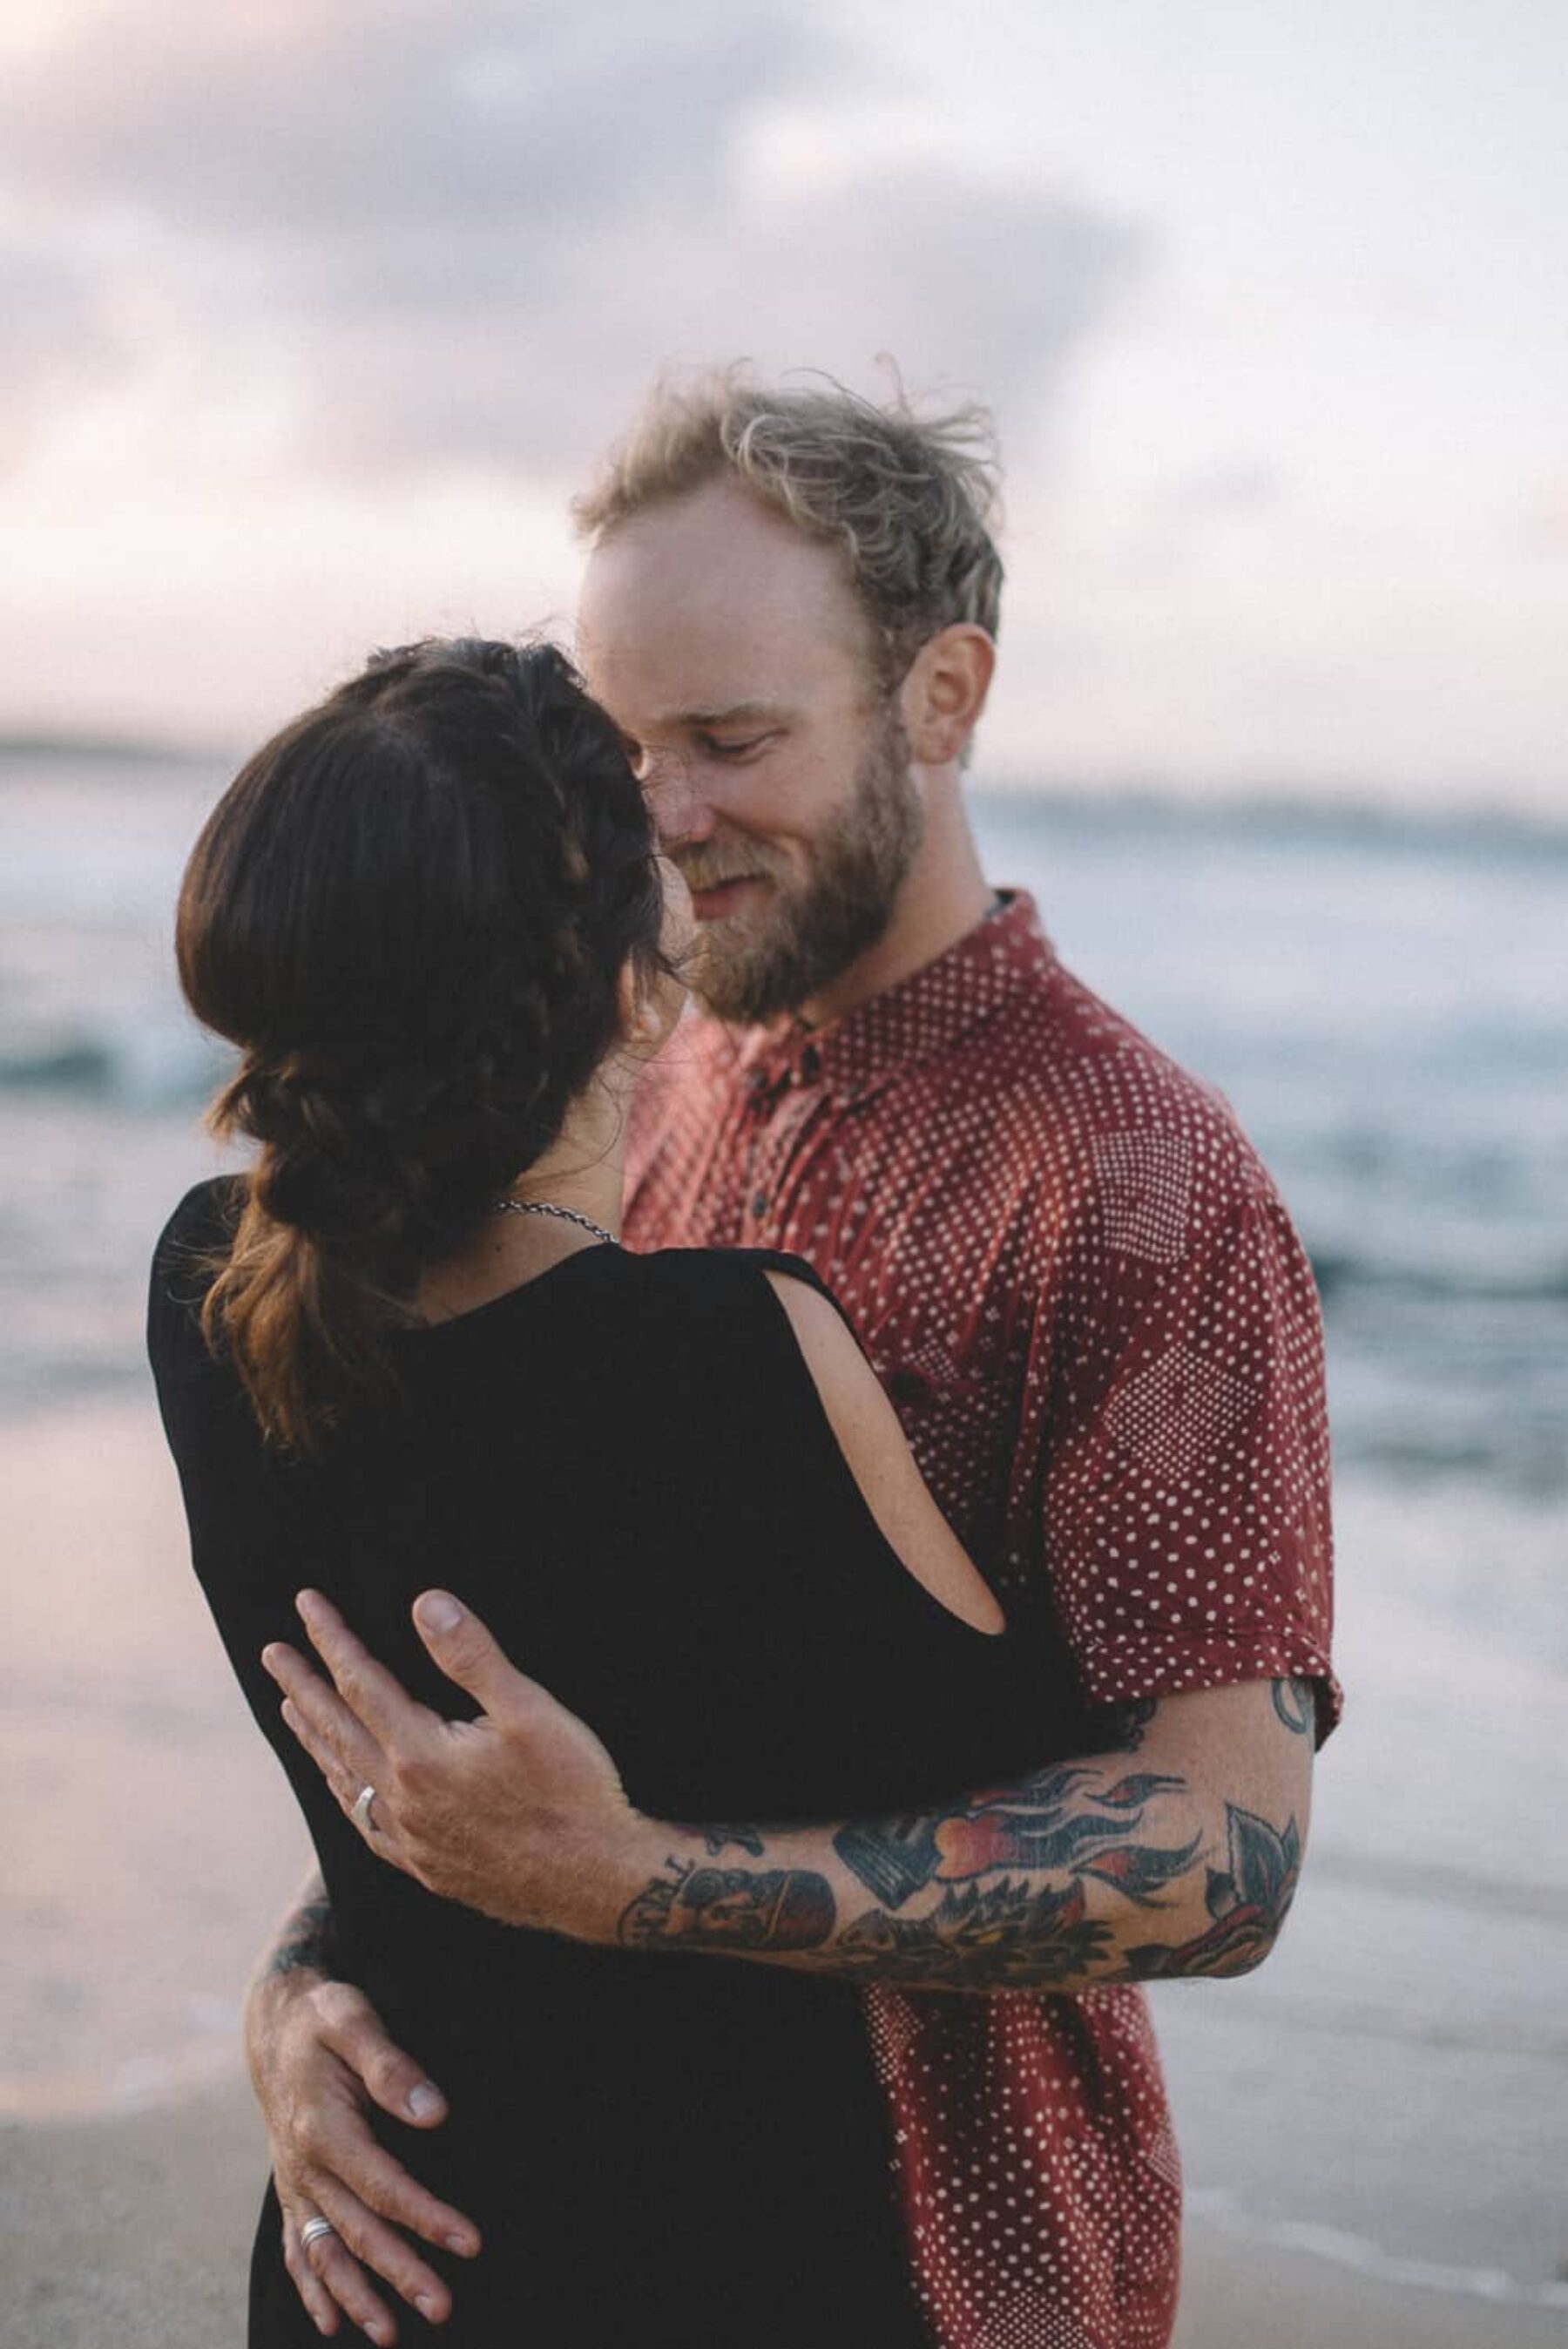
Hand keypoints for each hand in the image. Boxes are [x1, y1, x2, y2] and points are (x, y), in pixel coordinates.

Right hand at [245, 1961, 479, 2341]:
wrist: (274, 2021)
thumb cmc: (323, 2017)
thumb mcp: (355, 2021)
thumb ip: (392, 2066)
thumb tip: (434, 2112)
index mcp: (324, 2128)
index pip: (384, 2185)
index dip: (427, 2217)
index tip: (469, 2243)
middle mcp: (305, 2165)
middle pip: (358, 2231)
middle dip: (401, 2273)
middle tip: (443, 2308)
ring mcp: (295, 2181)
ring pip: (326, 2250)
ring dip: (356, 2296)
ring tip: (390, 2336)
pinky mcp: (293, 2186)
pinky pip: (297, 2246)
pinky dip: (312, 2286)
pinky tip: (330, 2322)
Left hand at [263, 1589, 656, 1938]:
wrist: (598, 1883)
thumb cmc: (573, 1792)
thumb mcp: (530, 1711)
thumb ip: (472, 1656)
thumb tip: (425, 1602)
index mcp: (420, 1757)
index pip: (360, 1683)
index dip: (332, 1639)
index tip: (306, 1603)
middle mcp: (402, 1802)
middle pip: (337, 1730)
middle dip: (303, 1685)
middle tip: (271, 1653)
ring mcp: (411, 1841)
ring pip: (344, 1780)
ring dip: (314, 1738)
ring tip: (290, 1709)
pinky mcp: (428, 1869)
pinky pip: (364, 1825)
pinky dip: (343, 1794)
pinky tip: (343, 1787)